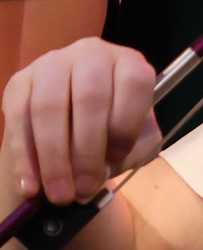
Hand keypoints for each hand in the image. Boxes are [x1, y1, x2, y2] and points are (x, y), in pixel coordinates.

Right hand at [4, 37, 159, 205]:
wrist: (74, 118)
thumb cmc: (116, 126)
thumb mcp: (139, 138)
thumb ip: (133, 150)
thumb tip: (100, 171)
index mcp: (129, 63)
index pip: (134, 84)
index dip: (126, 125)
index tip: (116, 161)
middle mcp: (91, 54)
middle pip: (88, 99)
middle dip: (85, 152)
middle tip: (82, 190)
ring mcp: (51, 63)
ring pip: (48, 108)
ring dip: (52, 158)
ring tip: (58, 195)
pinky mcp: (19, 81)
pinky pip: (17, 119)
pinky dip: (24, 157)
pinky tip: (30, 186)